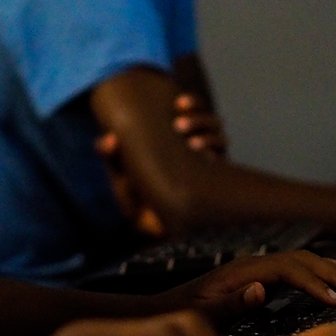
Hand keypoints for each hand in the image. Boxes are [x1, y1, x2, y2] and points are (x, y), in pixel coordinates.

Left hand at [95, 93, 226, 238]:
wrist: (154, 233)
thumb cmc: (139, 202)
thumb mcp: (121, 179)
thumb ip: (112, 158)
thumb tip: (108, 138)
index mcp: (176, 139)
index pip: (192, 112)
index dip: (191, 103)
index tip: (179, 103)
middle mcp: (197, 148)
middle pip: (211, 120)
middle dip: (198, 118)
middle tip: (179, 126)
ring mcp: (210, 165)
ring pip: (221, 137)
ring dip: (209, 135)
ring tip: (192, 144)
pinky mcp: (217, 181)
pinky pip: (226, 162)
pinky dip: (217, 154)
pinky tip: (205, 159)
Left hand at [158, 251, 335, 328]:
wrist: (163, 309)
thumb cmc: (183, 314)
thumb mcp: (204, 313)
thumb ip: (232, 303)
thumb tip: (262, 289)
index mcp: (242, 270)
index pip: (289, 269)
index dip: (314, 283)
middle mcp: (252, 262)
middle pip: (301, 260)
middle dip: (332, 273)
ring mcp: (256, 267)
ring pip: (302, 261)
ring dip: (331, 270)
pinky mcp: (258, 275)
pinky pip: (296, 268)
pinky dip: (319, 270)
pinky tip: (334, 271)